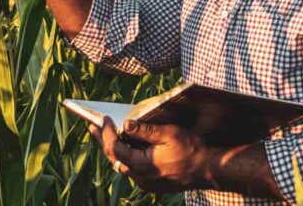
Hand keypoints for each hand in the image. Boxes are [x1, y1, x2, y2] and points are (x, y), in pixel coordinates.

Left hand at [89, 117, 217, 193]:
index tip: (103, 119)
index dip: (107, 133)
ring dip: (114, 149)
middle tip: (93, 127)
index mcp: (142, 166)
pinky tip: (126, 145)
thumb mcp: (169, 134)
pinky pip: (133, 169)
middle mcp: (140, 177)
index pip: (115, 148)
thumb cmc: (191, 150)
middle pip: (114, 159)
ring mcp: (146, 182)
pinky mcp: (152, 183)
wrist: (209, 170)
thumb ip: (146, 130)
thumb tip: (126, 124)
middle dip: (103, 141)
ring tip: (105, 134)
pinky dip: (126, 156)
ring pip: (122, 165)